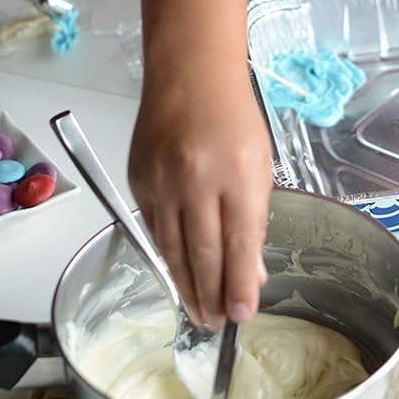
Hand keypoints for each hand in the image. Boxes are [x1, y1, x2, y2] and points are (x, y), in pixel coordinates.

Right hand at [128, 64, 272, 327]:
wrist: (190, 75)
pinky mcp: (139, 180)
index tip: (241, 315)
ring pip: (171, 248)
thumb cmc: (231, 116)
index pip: (239, 245)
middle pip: (202, 253)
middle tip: (216, 323)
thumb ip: (254, 220)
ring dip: (185, 285)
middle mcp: (197, 179)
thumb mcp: (258, 165)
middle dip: (210, 296)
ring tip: (196, 311)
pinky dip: (165, 254)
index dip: (238, 286)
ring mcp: (162, 180)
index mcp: (236, 174)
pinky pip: (153, 227)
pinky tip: (177, 273)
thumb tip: (250, 273)